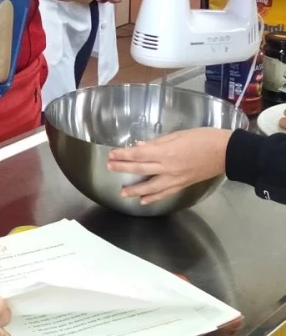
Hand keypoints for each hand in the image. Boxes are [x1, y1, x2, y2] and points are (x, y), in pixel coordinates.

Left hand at [106, 128, 229, 204]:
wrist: (226, 152)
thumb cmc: (203, 138)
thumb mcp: (178, 135)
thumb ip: (157, 143)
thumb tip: (140, 146)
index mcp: (166, 153)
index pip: (138, 154)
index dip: (123, 155)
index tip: (112, 154)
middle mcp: (168, 168)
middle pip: (140, 169)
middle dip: (123, 168)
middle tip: (109, 168)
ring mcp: (175, 178)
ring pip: (151, 186)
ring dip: (135, 189)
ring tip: (122, 192)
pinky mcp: (183, 184)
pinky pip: (165, 193)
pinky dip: (154, 197)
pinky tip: (144, 200)